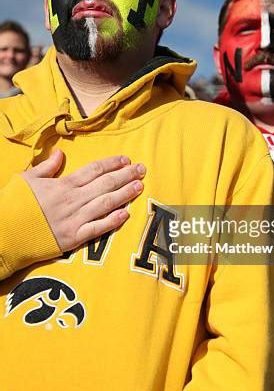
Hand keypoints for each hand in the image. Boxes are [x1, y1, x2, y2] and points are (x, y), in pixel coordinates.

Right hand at [22, 149, 144, 251]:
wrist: (4, 233)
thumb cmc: (14, 205)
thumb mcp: (27, 179)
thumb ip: (47, 166)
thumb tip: (60, 152)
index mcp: (63, 184)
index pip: (94, 170)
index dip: (112, 163)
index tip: (126, 160)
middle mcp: (73, 199)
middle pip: (105, 184)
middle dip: (126, 176)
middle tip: (143, 170)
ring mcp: (74, 219)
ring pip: (106, 203)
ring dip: (125, 194)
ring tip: (140, 187)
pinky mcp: (73, 237)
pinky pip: (97, 228)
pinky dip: (112, 221)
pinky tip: (126, 214)